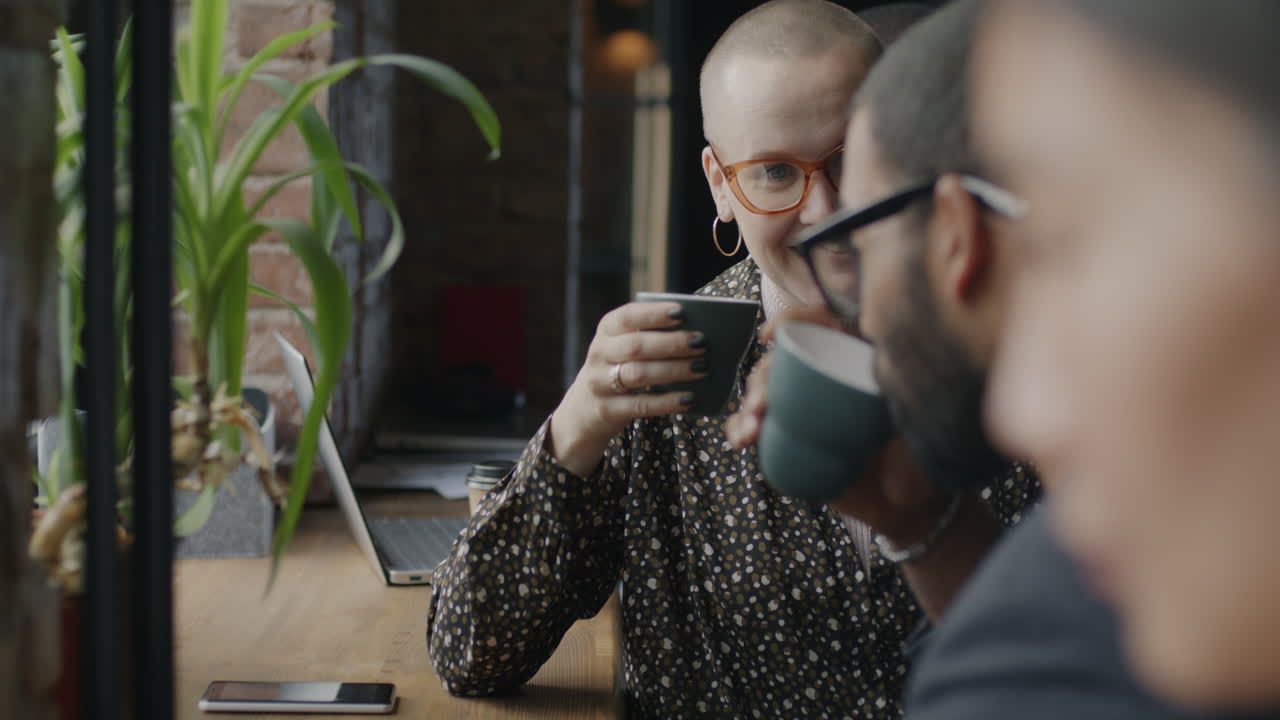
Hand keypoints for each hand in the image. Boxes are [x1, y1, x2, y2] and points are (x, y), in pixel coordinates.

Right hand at [548, 301, 708, 474]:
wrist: (585, 407)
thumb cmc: (619, 366)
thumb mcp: (625, 345)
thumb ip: (651, 336)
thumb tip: (694, 334)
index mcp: (607, 329)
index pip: (629, 316)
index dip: (654, 314)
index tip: (681, 312)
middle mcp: (599, 353)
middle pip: (637, 346)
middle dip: (672, 343)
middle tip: (701, 343)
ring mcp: (599, 383)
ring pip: (640, 374)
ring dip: (674, 370)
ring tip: (702, 369)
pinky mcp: (607, 410)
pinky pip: (641, 405)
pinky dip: (668, 402)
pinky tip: (689, 398)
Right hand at [724, 304, 945, 542]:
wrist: (911, 506)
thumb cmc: (923, 457)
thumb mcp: (923, 417)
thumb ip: (911, 392)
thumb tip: (890, 365)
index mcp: (855, 361)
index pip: (823, 326)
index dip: (794, 321)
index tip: (772, 335)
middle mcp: (826, 380)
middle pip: (783, 362)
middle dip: (761, 378)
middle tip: (762, 403)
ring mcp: (805, 412)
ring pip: (764, 395)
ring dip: (746, 408)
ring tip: (750, 430)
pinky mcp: (792, 442)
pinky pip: (760, 430)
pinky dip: (741, 431)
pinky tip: (740, 441)